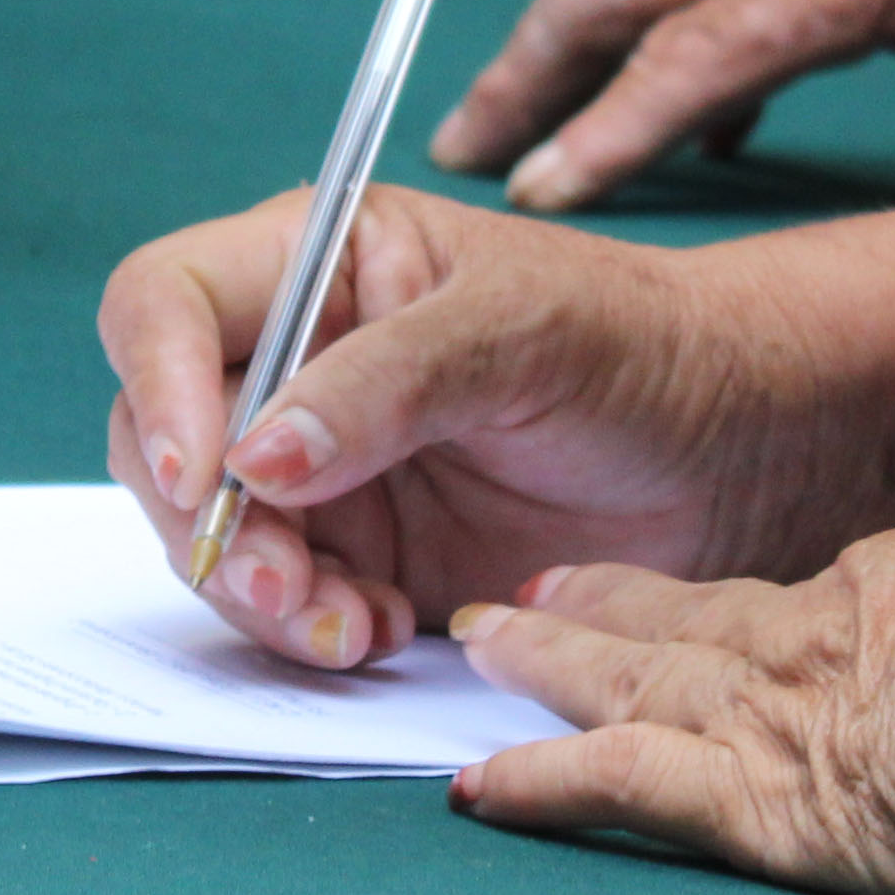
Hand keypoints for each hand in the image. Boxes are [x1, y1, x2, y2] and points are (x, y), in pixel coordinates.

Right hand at [100, 183, 819, 671]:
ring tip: (350, 625)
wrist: (737, 456)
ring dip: (256, 592)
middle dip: (203, 520)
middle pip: (160, 434)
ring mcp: (318, 462)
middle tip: (284, 583)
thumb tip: (254, 459)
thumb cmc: (641, 346)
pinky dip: (308, 630)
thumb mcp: (522, 331)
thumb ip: (386, 380)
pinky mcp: (357, 552)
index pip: (164, 301)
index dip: (158, 382)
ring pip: (208, 532)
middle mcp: (294, 357)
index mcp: (320, 261)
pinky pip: (278, 603)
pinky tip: (381, 632)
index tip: (206, 476)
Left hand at [443, 544, 894, 894]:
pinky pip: (619, 784)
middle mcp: (821, 650)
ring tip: (475, 651)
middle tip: (520, 597)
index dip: (721, 605)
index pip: (791, 609)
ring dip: (549, 670)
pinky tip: (478, 794)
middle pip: (685, 625)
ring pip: (631, 681)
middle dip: (600, 612)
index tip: (673, 588)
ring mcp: (777, 718)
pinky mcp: (755, 798)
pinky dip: (545, 787)